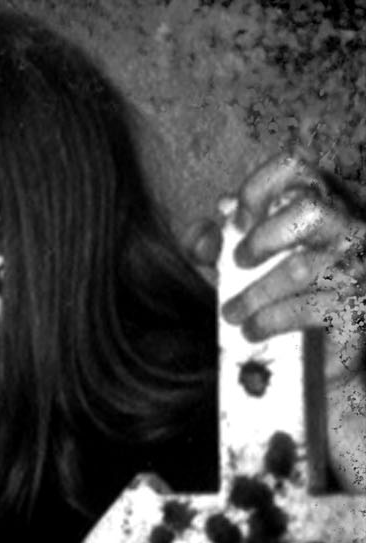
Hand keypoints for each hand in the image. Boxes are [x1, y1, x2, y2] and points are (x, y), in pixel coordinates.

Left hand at [199, 154, 365, 493]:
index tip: (236, 221)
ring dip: (253, 294)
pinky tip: (253, 332)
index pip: (296, 168)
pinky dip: (272, 321)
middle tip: (238, 264)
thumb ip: (216, 248)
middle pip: (310, 208)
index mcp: (324, 205)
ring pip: (301, 266)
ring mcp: (361, 267)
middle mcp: (352, 227)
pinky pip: (313, 308)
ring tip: (232, 315)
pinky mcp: (361, 307)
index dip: (259, 187)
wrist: (315, 365)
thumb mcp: (238, 272)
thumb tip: (202, 232)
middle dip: (262, 237)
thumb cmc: (277, 303)